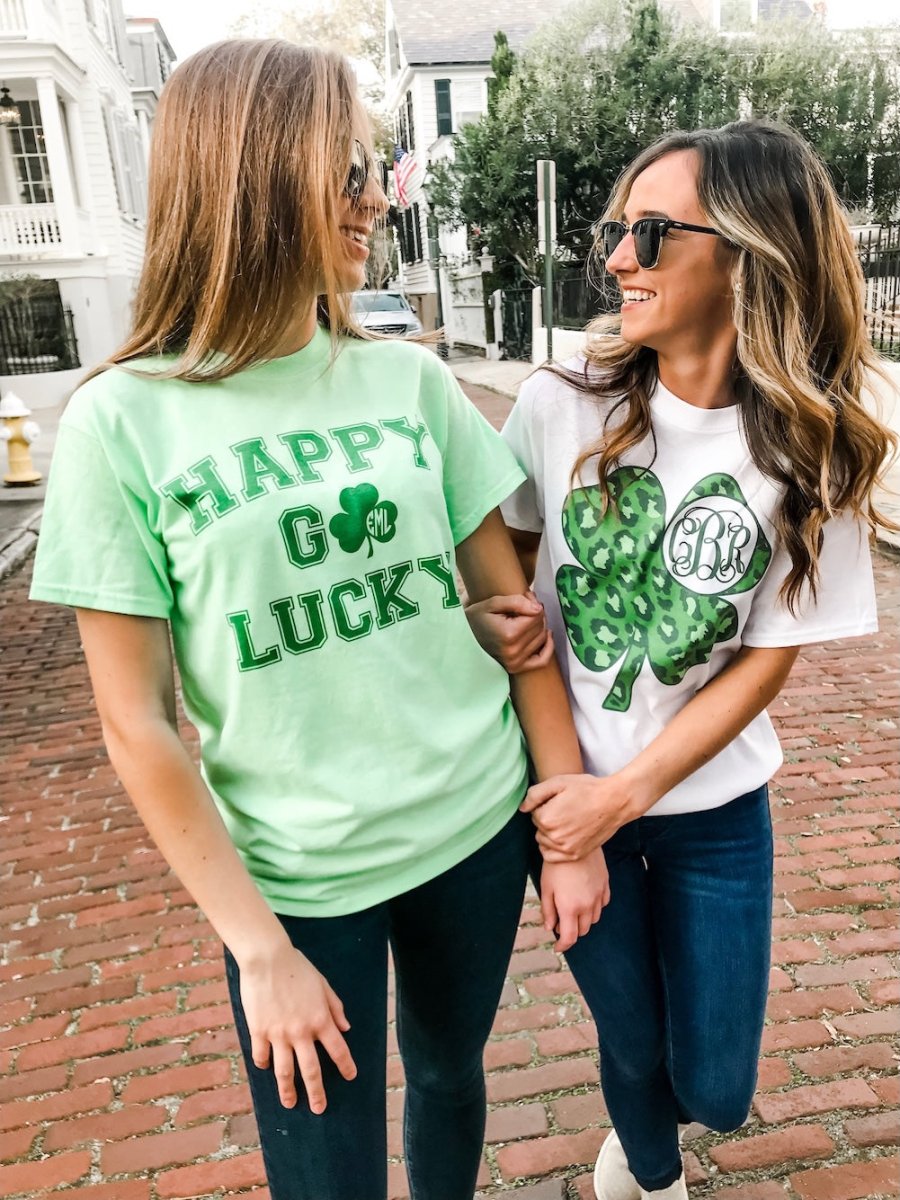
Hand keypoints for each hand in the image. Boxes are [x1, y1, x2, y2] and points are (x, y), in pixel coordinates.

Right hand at [239, 941, 356, 1112]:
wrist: (267, 958)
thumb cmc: (297, 967)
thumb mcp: (323, 984)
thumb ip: (335, 1007)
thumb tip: (346, 1027)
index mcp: (320, 1019)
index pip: (338, 1049)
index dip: (345, 1065)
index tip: (350, 1076)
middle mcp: (301, 1031)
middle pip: (311, 1070)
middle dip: (317, 1093)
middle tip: (320, 1108)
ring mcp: (278, 1034)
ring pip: (285, 1072)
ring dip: (288, 1091)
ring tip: (290, 1103)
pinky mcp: (259, 1031)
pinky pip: (261, 1056)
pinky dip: (264, 1065)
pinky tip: (267, 1069)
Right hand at [465, 591, 554, 672]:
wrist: (462, 639)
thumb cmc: (476, 618)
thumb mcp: (492, 603)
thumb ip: (516, 602)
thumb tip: (538, 608)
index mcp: (508, 634)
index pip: (536, 615)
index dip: (532, 602)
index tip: (525, 596)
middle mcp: (514, 651)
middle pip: (540, 626)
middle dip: (536, 613)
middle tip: (525, 605)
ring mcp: (515, 662)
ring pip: (542, 638)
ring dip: (539, 625)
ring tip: (527, 617)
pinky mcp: (516, 668)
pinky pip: (542, 660)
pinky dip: (548, 648)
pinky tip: (546, 636)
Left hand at [522, 773, 645, 860]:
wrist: (614, 802)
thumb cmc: (587, 789)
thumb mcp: (558, 782)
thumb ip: (535, 794)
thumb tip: (522, 808)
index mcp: (546, 818)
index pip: (533, 813)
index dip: (545, 805)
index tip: (559, 801)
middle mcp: (553, 836)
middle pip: (538, 828)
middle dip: (547, 819)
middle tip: (565, 810)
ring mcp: (564, 848)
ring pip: (543, 841)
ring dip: (550, 833)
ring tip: (567, 822)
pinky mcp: (575, 855)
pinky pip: (551, 856)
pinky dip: (552, 848)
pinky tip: (563, 837)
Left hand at [540, 848, 609, 951]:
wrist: (574, 841)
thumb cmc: (556, 864)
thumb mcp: (546, 888)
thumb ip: (548, 910)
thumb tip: (550, 928)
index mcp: (570, 908)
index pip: (570, 937)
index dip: (563, 946)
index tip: (557, 947)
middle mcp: (587, 905)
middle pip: (582, 930)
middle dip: (571, 931)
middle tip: (561, 922)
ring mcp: (599, 895)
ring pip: (594, 918)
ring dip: (583, 920)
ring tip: (573, 909)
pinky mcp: (605, 885)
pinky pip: (603, 904)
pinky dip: (595, 907)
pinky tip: (586, 899)